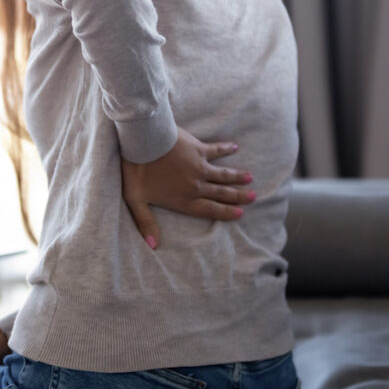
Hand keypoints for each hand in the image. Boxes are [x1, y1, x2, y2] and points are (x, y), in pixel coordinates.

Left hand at [121, 127, 254, 248]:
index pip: (209, 209)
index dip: (225, 212)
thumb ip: (146, 223)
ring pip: (223, 175)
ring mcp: (199, 167)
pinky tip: (234, 147)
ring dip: (237, 177)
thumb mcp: (136, 201)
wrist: (143, 143)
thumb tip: (152, 245)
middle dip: (237, 197)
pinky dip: (225, 149)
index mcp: (183, 200)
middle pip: (221, 193)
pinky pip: (216, 150)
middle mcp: (195, 185)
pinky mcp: (198, 149)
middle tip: (253, 197)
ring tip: (250, 179)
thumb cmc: (136, 172)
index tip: (240, 213)